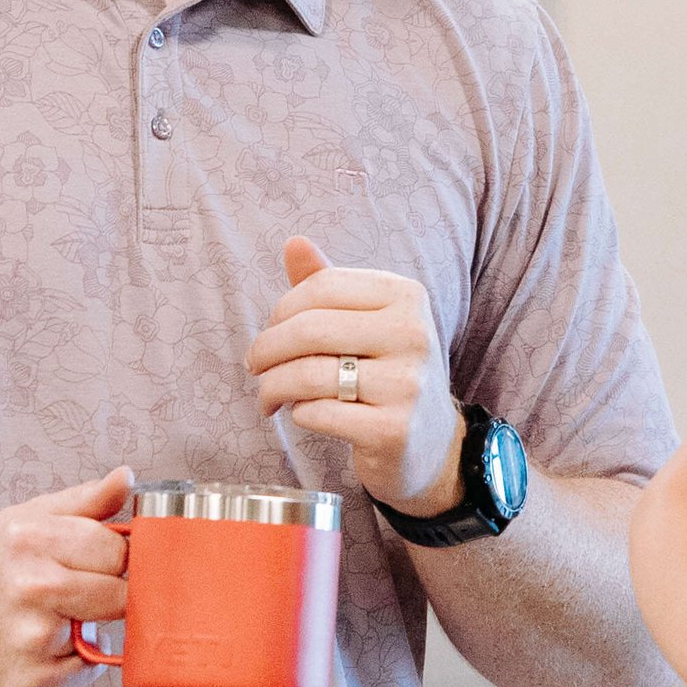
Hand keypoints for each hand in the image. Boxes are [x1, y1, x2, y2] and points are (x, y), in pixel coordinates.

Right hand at [0, 468, 131, 686]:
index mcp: (29, 540)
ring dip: (88, 631)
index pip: (116, 550)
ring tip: (53, 621)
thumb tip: (126, 478)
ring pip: (103, 635)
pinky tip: (45, 650)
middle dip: (109, 597)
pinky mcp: (33, 682)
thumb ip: (84, 501)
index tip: (101, 564)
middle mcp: (29, 587)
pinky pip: (87, 672)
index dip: (116, 560)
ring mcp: (31, 639)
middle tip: (82, 595)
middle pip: (118, 597)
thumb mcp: (28, 521)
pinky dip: (74, 663)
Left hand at [246, 235, 464, 515]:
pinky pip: (317, 413)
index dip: (281, 309)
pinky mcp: (393, 430)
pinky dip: (298, 413)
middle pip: (309, 329)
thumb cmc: (386, 372)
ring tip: (268, 396)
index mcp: (406, 296)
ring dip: (272, 386)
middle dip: (266, 349)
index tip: (271, 331)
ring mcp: (407, 384)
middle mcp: (413, 334)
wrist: (432, 444)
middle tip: (254, 366)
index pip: (322, 286)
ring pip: (308, 374)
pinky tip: (302, 415)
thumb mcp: (365, 321)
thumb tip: (292, 242)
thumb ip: (328, 283)